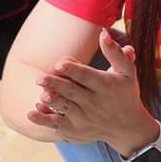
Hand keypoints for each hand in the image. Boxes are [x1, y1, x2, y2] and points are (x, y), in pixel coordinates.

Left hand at [28, 28, 157, 152]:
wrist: (128, 128)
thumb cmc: (126, 94)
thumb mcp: (127, 72)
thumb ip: (115, 53)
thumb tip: (103, 32)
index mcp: (105, 85)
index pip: (86, 76)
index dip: (73, 70)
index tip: (59, 64)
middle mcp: (94, 102)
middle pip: (72, 91)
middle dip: (56, 85)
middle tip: (40, 78)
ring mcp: (84, 117)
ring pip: (65, 108)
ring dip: (53, 102)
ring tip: (42, 95)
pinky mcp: (75, 129)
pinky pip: (58, 125)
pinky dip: (44, 120)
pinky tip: (31, 113)